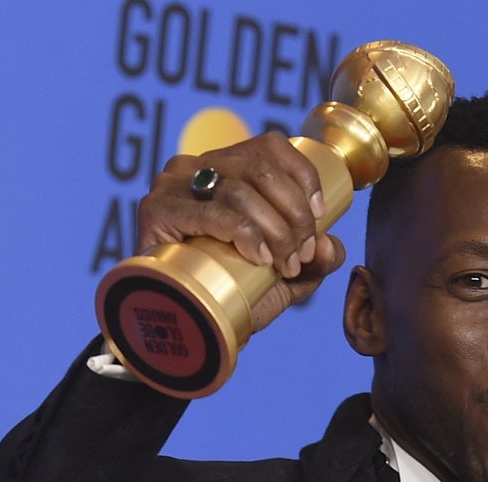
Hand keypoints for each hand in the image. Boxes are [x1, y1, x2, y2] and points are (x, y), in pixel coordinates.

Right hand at [137, 133, 345, 332]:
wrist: (184, 328)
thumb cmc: (229, 297)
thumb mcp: (282, 279)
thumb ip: (312, 261)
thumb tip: (330, 244)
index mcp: (225, 167)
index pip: (271, 147)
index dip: (303, 175)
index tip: (320, 217)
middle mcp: (197, 166)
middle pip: (260, 169)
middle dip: (294, 214)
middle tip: (301, 257)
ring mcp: (173, 185)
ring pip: (240, 189)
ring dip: (275, 229)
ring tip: (283, 266)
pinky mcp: (157, 210)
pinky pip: (211, 211)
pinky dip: (245, 233)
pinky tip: (260, 257)